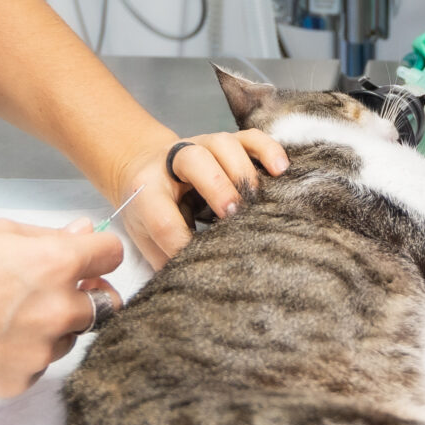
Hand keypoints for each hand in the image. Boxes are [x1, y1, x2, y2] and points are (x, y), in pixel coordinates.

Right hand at [0, 219, 123, 396]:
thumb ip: (47, 236)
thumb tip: (82, 234)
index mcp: (56, 264)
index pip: (112, 257)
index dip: (99, 255)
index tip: (88, 259)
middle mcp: (57, 310)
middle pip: (106, 304)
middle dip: (87, 295)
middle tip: (55, 290)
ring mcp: (40, 351)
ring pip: (72, 337)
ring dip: (55, 326)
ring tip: (8, 315)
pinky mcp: (21, 381)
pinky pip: (39, 365)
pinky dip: (25, 353)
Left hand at [111, 128, 288, 267]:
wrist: (145, 167)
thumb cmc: (150, 208)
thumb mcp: (144, 233)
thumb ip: (162, 256)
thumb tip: (186, 286)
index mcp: (146, 189)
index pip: (162, 216)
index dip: (180, 242)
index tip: (197, 262)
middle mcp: (173, 161)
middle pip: (194, 161)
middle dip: (217, 187)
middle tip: (233, 214)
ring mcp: (202, 145)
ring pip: (224, 143)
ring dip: (243, 170)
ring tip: (258, 198)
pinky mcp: (226, 142)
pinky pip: (249, 137)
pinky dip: (267, 149)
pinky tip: (280, 169)